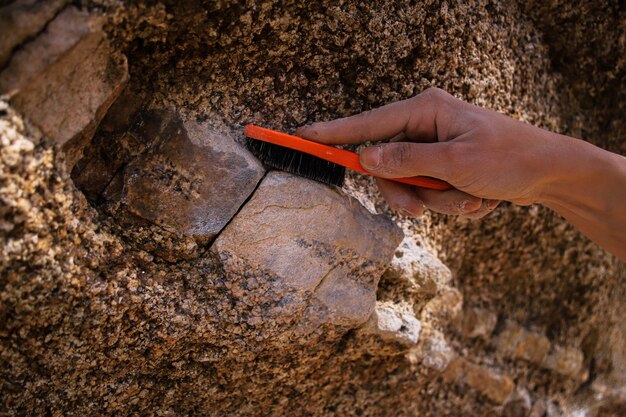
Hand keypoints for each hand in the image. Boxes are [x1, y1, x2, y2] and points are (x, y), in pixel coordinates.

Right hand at [295, 88, 563, 218]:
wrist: (550, 173)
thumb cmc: (509, 159)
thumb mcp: (454, 163)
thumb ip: (405, 161)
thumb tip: (365, 158)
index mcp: (424, 111)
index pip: (366, 124)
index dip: (331, 133)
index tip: (300, 136)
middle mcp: (424, 125)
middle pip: (386, 166)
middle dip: (406, 193)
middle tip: (421, 208)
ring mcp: (434, 148)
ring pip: (410, 186)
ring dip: (438, 201)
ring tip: (473, 198)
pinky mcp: (444, 167)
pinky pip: (431, 194)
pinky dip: (453, 202)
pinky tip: (480, 197)